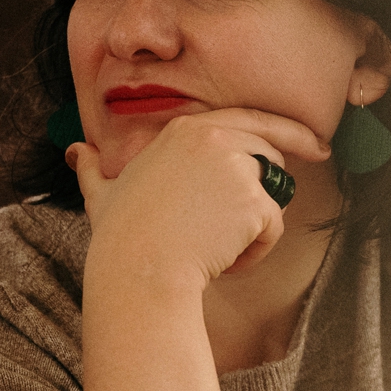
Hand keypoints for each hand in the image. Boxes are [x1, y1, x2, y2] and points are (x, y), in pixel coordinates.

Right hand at [68, 108, 330, 287]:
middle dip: (271, 189)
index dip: (286, 132)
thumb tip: (76, 152)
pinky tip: (224, 262)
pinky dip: (255, 253)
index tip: (314, 144)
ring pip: (274, 195)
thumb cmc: (119, 238)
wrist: (138, 271)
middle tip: (258, 220)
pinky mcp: (253, 200)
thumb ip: (94, 170)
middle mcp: (213, 136)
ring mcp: (236, 166)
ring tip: (218, 248)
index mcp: (185, 129)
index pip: (250, 120)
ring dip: (255, 228)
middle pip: (271, 155)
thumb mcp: (102, 194)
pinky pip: (274, 228)